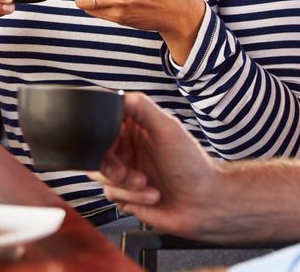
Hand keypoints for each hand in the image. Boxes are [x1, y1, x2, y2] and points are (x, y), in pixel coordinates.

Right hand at [92, 92, 226, 237]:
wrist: (204, 204)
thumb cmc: (192, 165)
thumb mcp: (167, 129)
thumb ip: (141, 108)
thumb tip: (118, 95)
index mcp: (135, 127)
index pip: (103, 124)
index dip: (101, 136)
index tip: (110, 144)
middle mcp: (128, 148)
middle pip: (95, 151)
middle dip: (110, 165)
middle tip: (124, 171)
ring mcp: (125, 172)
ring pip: (100, 174)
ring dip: (124, 183)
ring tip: (145, 184)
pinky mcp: (125, 195)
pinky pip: (112, 194)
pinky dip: (131, 197)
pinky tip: (151, 194)